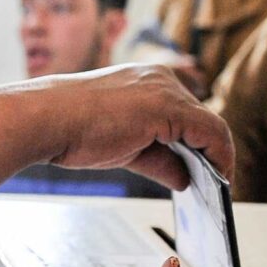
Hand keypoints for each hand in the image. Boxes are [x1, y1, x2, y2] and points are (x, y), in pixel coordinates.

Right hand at [23, 64, 232, 190]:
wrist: (47, 119)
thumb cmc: (72, 128)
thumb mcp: (125, 146)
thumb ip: (158, 159)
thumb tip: (183, 177)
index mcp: (146, 81)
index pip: (187, 113)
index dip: (202, 144)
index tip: (207, 169)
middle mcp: (160, 79)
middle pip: (202, 118)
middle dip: (210, 153)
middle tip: (215, 183)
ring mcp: (165, 90)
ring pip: (210, 125)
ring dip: (216, 158)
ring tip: (216, 187)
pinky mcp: (168, 106)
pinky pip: (211, 132)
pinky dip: (219, 157)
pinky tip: (216, 179)